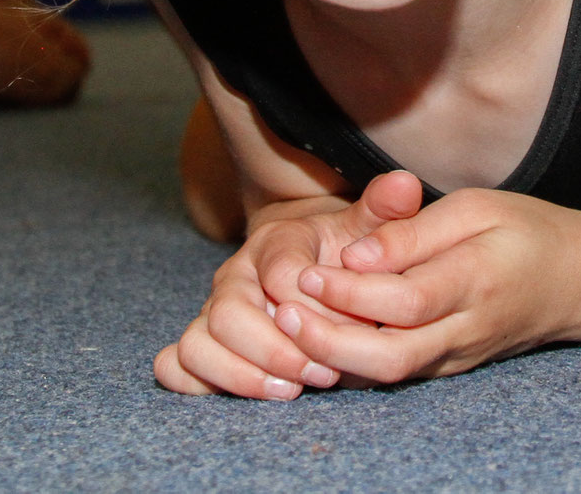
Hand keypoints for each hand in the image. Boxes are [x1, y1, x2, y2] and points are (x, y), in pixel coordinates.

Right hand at [153, 171, 424, 399]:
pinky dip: (203, 383)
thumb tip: (405, 185)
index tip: (350, 330)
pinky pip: (175, 364)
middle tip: (322, 374)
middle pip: (228, 314)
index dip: (315, 307)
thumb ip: (384, 210)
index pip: (281, 274)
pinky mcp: (201, 342)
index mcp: (274, 243)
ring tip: (292, 391)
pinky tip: (251, 395)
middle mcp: (235, 276)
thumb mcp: (364, 229)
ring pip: (196, 343)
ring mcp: (213, 311)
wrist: (309, 262)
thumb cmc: (341, 252)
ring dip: (241, 374)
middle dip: (275, 351)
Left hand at [270, 186, 580, 387]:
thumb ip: (415, 231)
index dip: (349, 292)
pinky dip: (352, 362)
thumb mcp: (478, 207)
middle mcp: (466, 329)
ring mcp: (458, 356)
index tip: (305, 272)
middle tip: (283, 311)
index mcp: (478, 280)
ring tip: (288, 325)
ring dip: (332, 357)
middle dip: (327, 341)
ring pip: (387, 376)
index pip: (404, 299)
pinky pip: (394, 374)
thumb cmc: (526, 230)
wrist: (578, 282)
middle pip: (389, 357)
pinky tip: (318, 337)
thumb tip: (355, 255)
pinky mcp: (449, 366)